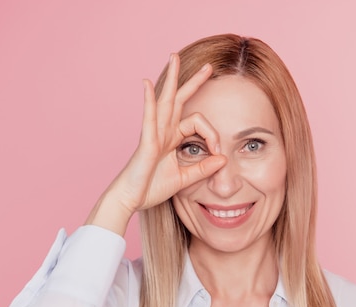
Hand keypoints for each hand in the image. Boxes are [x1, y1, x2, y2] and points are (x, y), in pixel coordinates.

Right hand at [85, 54, 226, 235]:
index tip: (218, 152)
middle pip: (179, 100)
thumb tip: (224, 159)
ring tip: (174, 57)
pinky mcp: (146, 141)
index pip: (197, 124)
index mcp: (171, 139)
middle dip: (194, 82)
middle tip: (208, 66)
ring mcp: (153, 134)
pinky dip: (149, 100)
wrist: (131, 200)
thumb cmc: (151, 189)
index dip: (212, 135)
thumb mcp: (184, 179)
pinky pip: (148, 117)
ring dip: (171, 78)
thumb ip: (203, 169)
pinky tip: (148, 84)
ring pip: (165, 101)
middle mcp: (163, 131)